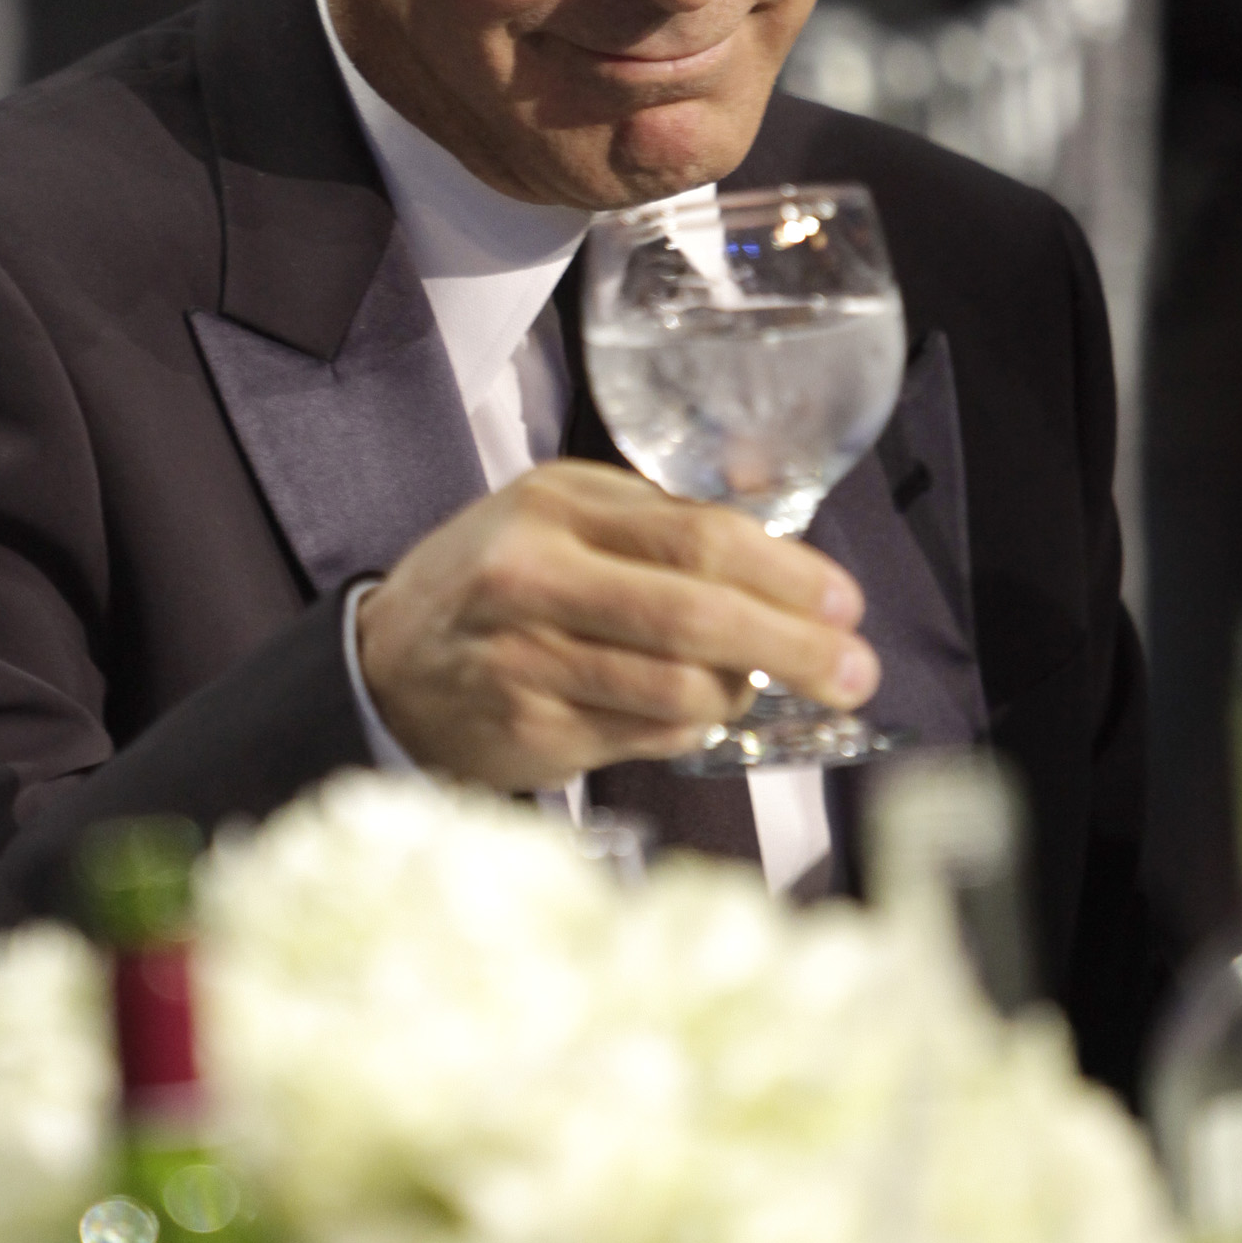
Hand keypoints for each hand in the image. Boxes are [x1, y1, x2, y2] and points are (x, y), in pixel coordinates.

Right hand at [354, 461, 876, 788]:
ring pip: (679, 688)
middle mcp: (535, 578)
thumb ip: (654, 519)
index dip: (788, 574)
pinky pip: (647, 735)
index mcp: (555, 507)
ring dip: (739, 695)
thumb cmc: (490, 583)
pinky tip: (689, 711)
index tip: (844, 603)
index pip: (698, 535)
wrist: (387, 662)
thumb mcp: (557, 514)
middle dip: (795, 648)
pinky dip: (690, 726)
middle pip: (697, 615)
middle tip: (853, 670)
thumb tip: (783, 549)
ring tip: (753, 688)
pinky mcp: (529, 729)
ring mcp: (527, 660)